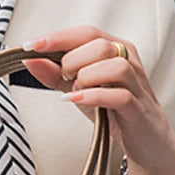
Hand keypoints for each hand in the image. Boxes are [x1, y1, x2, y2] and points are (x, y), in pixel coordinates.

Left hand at [23, 26, 174, 174]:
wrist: (145, 142)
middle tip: (64, 78)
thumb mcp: (79, 89)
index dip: (57, 37)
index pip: (85, 32)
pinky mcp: (138, 108)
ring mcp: (136, 84)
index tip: (29, 46)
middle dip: (72, 60)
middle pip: (99, 44)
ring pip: (113, 65)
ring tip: (75, 90)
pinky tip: (75, 100)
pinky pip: (119, 95)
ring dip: (86, 76)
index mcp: (115, 49)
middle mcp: (129, 60)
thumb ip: (55, 74)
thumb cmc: (112, 111)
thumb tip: (29, 59)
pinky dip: (93, 96)